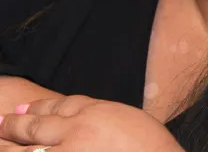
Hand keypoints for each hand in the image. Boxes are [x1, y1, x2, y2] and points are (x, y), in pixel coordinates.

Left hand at [0, 95, 184, 151]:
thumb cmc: (148, 144)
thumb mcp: (123, 118)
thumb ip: (98, 115)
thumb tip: (76, 118)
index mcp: (94, 113)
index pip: (58, 105)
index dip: (37, 107)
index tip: (22, 109)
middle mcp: (76, 132)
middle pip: (36, 126)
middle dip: (14, 125)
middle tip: (0, 123)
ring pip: (28, 150)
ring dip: (10, 146)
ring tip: (0, 141)